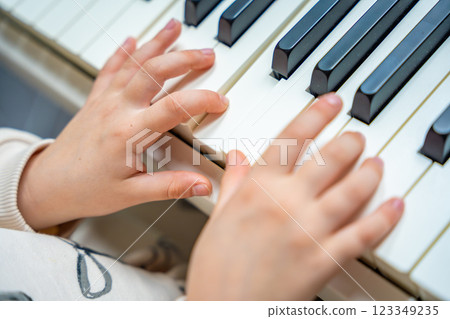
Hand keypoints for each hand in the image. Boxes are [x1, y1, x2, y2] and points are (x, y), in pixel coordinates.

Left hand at [18, 19, 228, 229]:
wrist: (50, 184)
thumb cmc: (87, 189)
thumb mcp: (131, 194)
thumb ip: (169, 187)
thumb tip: (200, 185)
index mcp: (129, 134)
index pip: (174, 107)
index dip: (203, 100)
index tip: (220, 100)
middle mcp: (117, 110)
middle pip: (154, 72)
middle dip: (184, 59)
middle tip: (206, 55)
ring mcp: (104, 102)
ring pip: (134, 63)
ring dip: (157, 44)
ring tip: (174, 29)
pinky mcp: (94, 101)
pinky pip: (109, 69)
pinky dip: (122, 52)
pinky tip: (132, 40)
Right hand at [186, 94, 403, 299]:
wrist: (223, 310)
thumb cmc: (216, 267)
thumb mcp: (219, 216)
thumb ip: (233, 182)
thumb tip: (237, 156)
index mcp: (257, 189)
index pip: (291, 138)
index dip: (315, 115)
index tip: (330, 102)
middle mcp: (286, 203)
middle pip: (329, 159)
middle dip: (350, 142)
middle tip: (357, 136)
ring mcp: (308, 230)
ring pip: (352, 190)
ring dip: (370, 172)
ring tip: (377, 162)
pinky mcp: (325, 259)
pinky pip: (363, 234)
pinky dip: (384, 217)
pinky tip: (394, 205)